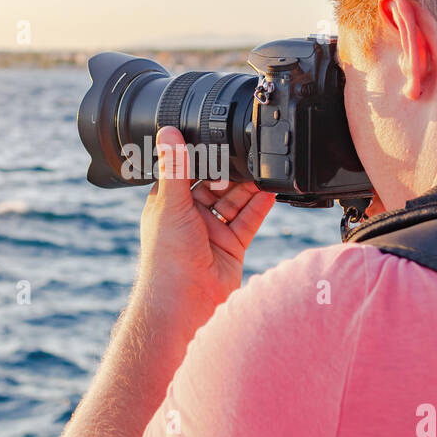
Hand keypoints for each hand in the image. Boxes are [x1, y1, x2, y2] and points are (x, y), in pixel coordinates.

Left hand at [137, 126, 274, 314]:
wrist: (184, 303)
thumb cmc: (166, 258)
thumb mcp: (171, 204)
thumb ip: (174, 167)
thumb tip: (167, 132)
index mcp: (168, 204)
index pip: (186, 171)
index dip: (201, 157)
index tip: (217, 137)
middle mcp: (190, 216)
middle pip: (215, 184)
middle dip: (230, 172)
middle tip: (246, 154)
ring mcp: (211, 231)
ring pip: (234, 201)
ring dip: (248, 187)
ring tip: (263, 168)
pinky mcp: (231, 246)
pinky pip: (248, 221)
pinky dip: (259, 206)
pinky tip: (271, 191)